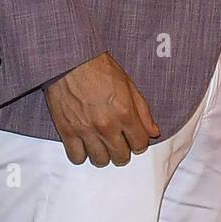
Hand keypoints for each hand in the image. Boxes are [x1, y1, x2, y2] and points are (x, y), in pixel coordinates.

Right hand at [44, 52, 159, 165]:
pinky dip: (82, 154)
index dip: (139, 142)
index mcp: (125, 113)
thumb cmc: (100, 68)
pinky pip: (77, 158)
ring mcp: (86, 131)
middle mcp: (107, 126)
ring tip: (101, 142)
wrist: (71, 60)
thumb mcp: (129, 85)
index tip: (134, 137)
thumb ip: (143, 111)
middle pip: (121, 157)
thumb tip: (153, 132)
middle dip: (123, 150)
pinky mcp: (67, 132)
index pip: (140, 145)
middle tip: (118, 141)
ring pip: (100, 161)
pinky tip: (84, 143)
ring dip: (103, 154)